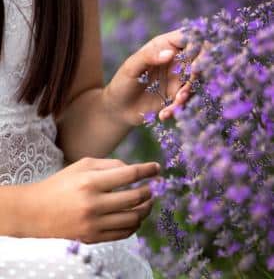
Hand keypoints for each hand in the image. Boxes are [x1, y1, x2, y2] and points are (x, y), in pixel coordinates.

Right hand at [21, 157, 160, 242]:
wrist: (35, 212)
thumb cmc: (61, 184)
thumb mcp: (82, 166)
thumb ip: (109, 164)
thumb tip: (133, 170)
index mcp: (91, 182)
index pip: (129, 174)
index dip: (147, 170)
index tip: (158, 168)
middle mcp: (94, 204)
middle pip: (135, 197)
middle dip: (150, 190)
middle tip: (153, 187)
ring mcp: (94, 224)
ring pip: (134, 218)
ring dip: (146, 208)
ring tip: (148, 201)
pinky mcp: (93, 238)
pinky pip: (124, 233)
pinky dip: (135, 223)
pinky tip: (136, 215)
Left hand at [103, 29, 206, 125]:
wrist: (119, 109)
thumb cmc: (122, 83)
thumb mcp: (131, 68)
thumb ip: (149, 57)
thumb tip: (170, 53)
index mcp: (164, 46)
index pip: (188, 37)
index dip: (198, 44)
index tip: (195, 61)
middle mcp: (175, 60)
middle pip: (198, 59)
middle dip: (197, 73)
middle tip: (188, 85)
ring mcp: (178, 78)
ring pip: (195, 81)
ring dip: (188, 93)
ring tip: (176, 102)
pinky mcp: (177, 95)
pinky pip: (186, 99)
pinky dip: (177, 108)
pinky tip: (164, 115)